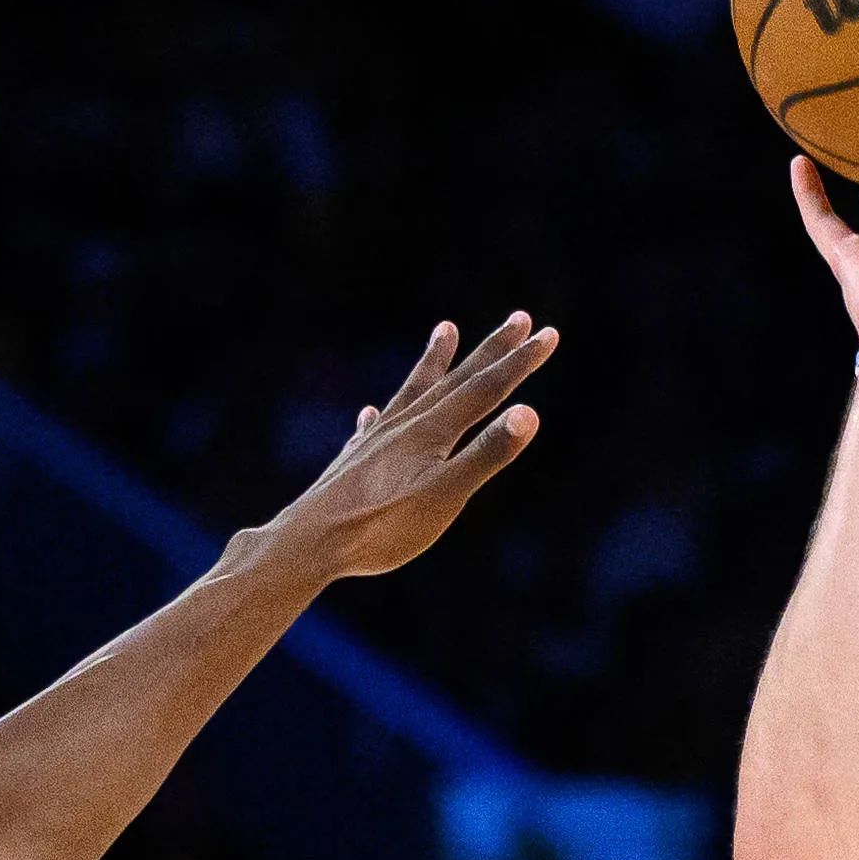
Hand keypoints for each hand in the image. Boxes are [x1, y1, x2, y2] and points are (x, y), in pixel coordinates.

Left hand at [246, 312, 557, 585]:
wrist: (309, 543)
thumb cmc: (381, 527)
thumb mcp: (445, 496)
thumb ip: (487, 454)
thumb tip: (530, 412)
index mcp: (432, 431)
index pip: (486, 389)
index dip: (520, 362)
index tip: (548, 333)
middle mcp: (404, 424)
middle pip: (456, 379)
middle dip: (491, 350)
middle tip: (519, 317)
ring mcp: (376, 441)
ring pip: (413, 391)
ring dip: (434, 362)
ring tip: (445, 330)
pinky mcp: (353, 462)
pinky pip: (372, 427)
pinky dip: (380, 416)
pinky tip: (370, 414)